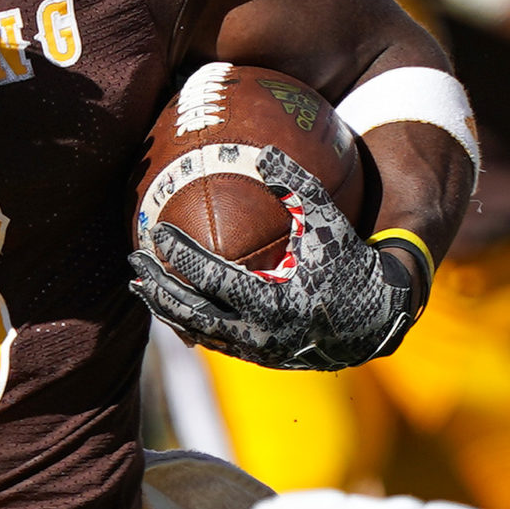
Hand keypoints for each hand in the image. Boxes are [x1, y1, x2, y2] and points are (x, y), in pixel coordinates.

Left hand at [127, 147, 420, 370]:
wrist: (376, 319)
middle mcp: (259, 333)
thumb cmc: (350, 263)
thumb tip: (266, 151)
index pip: (211, 278)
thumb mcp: (328, 220)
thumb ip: (297, 186)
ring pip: (197, 332)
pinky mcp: (258, 357)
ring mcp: (256, 349)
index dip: (181, 255)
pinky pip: (214, 340)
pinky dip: (189, 322)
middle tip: (133, 260)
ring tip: (139, 285)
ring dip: (165, 309)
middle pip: (191, 313)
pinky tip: (172, 303)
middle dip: (158, 287)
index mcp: (272, 302)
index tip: (156, 231)